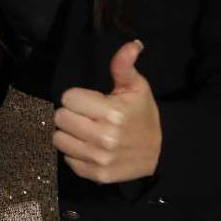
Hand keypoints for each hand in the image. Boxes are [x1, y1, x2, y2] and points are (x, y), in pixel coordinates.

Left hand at [54, 40, 160, 182]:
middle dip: (72, 114)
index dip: (78, 97)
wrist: (161, 152)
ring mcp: (99, 159)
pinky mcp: (95, 175)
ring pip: (59, 139)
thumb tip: (132, 44)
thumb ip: (124, 66)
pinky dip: (75, 152)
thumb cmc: (143, 114)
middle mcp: (104, 138)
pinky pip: (67, 159)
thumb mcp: (137, 87)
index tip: (91, 101)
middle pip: (61, 118)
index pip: (68, 98)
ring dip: (70, 133)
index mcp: (112, 112)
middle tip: (88, 116)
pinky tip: (90, 147)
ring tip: (86, 130)